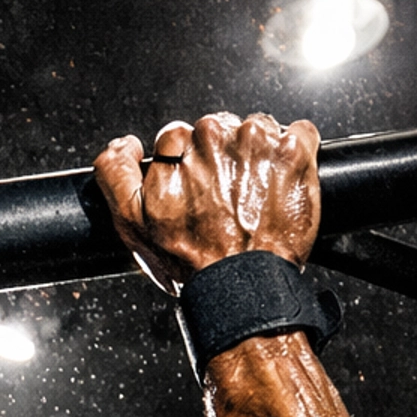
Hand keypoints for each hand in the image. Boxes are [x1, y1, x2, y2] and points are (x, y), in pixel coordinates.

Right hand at [93, 112, 320, 293]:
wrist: (239, 287)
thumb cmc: (190, 262)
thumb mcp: (131, 223)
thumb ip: (116, 174)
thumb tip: (123, 144)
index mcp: (178, 146)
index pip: (180, 135)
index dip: (185, 165)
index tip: (194, 191)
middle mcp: (217, 136)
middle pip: (218, 128)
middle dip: (220, 158)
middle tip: (223, 200)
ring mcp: (259, 141)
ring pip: (256, 130)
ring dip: (255, 156)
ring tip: (251, 196)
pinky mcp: (295, 153)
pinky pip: (300, 133)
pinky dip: (293, 153)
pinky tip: (280, 185)